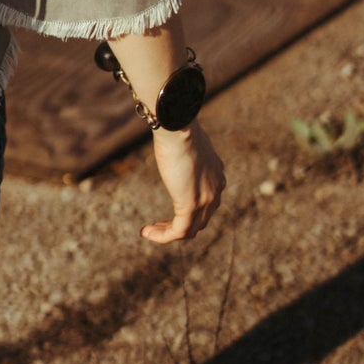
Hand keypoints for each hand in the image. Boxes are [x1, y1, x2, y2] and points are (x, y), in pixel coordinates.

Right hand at [141, 122, 224, 244]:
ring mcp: (206, 200)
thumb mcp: (185, 142)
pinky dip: (162, 236)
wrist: (178, 128)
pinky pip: (179, 232)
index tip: (170, 209)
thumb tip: (171, 138)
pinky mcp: (191, 206)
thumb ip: (184, 149)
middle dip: (179, 225)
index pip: (208, 203)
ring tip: (150, 231)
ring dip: (169, 232)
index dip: (190, 212)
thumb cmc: (177, 129)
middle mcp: (215, 190)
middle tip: (158, 225)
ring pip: (190, 229)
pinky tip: (146, 232)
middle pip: (201, 220)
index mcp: (216, 175)